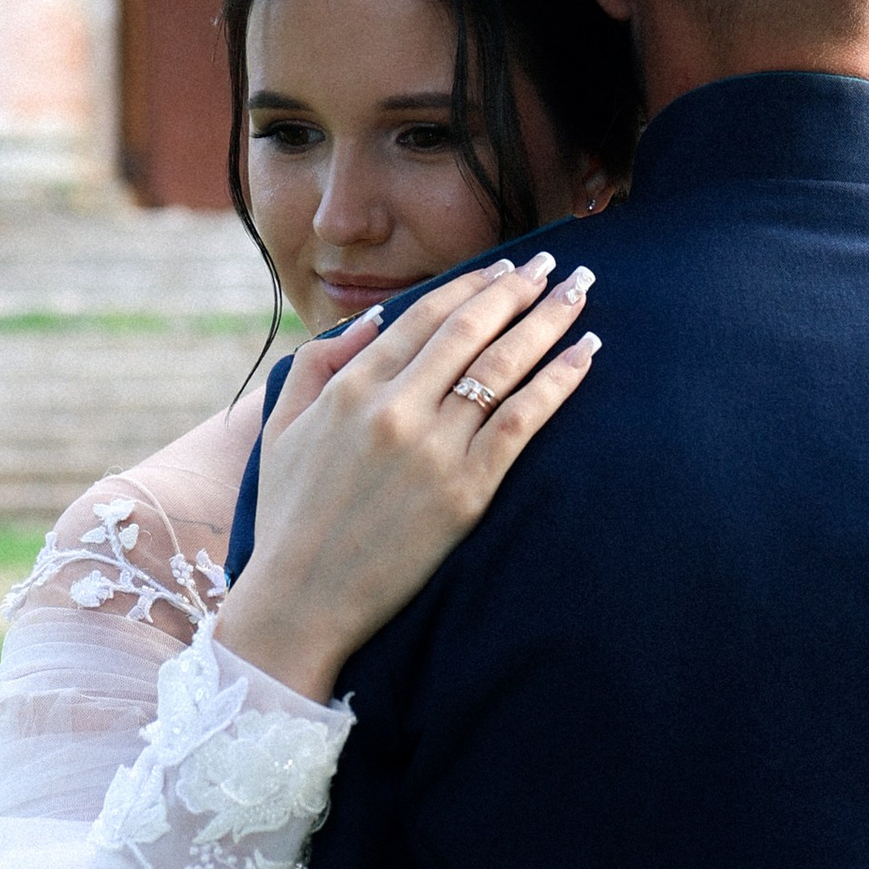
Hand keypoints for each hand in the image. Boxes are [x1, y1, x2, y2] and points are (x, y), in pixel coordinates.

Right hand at [210, 255, 599, 701]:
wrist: (301, 601)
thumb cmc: (289, 517)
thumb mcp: (281, 428)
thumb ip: (316, 362)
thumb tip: (375, 318)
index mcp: (350, 389)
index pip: (425, 316)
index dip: (473, 284)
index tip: (507, 269)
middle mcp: (394, 409)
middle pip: (470, 330)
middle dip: (519, 290)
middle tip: (555, 268)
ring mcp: (433, 450)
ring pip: (502, 366)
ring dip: (548, 322)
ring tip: (580, 294)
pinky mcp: (466, 492)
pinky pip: (523, 420)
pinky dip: (559, 381)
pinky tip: (586, 354)